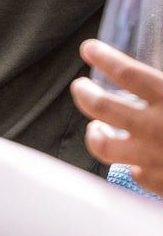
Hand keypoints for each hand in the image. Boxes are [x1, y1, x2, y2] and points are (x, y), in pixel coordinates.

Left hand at [73, 40, 162, 188]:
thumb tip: (159, 80)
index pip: (125, 72)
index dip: (103, 57)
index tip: (90, 50)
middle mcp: (157, 129)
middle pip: (100, 106)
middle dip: (83, 93)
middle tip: (80, 87)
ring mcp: (155, 160)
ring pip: (102, 147)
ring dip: (95, 134)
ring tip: (96, 127)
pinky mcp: (161, 185)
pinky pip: (135, 173)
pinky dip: (132, 164)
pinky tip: (136, 158)